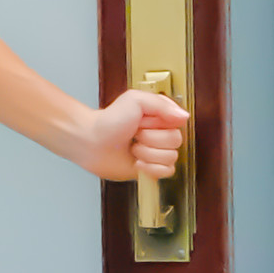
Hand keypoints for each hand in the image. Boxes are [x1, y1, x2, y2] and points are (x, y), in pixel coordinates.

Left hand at [67, 87, 187, 183]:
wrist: (89, 142)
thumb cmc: (108, 120)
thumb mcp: (135, 100)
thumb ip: (162, 104)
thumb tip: (183, 117)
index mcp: (160, 117)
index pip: (180, 123)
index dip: (162, 124)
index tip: (145, 121)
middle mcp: (160, 135)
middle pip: (176, 141)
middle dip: (152, 139)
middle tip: (135, 135)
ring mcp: (155, 153)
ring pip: (171, 157)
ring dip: (148, 153)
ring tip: (133, 147)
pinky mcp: (149, 169)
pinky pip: (166, 172)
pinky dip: (151, 168)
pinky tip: (137, 162)